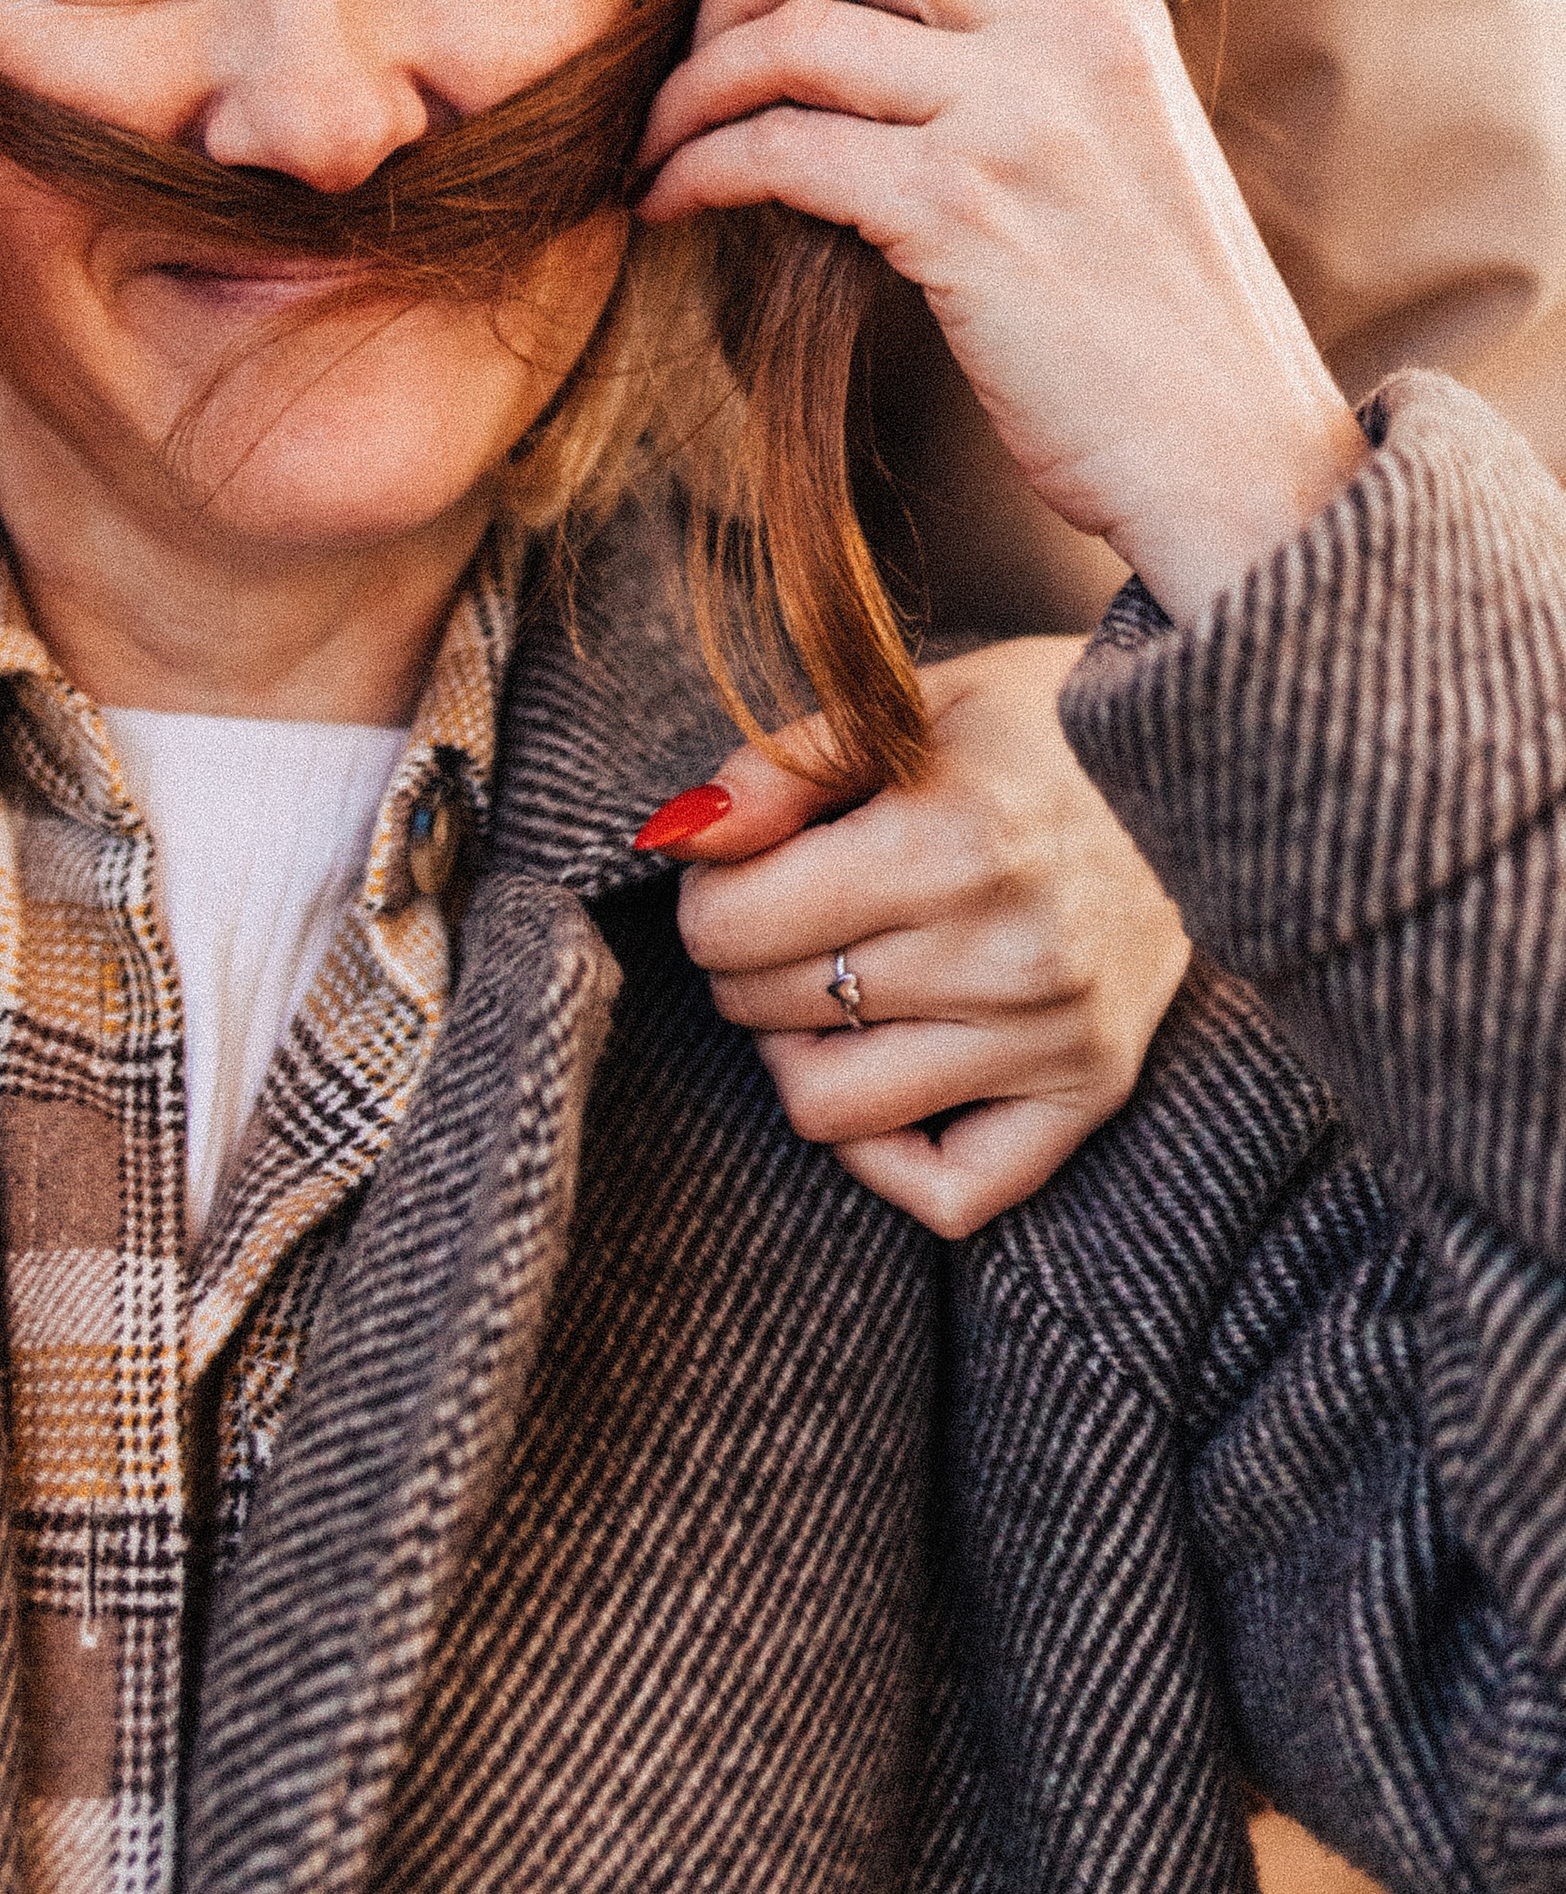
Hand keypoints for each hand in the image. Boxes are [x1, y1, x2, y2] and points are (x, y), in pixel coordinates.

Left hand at [638, 0, 1367, 624]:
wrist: (1239, 462)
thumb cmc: (1160, 330)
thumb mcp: (1118, 143)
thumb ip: (1019, 66)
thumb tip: (852, 35)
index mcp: (1109, 5)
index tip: (767, 11)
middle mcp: (1070, 34)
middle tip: (687, 64)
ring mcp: (1018, 117)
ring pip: (794, 37)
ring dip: (692, 89)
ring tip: (654, 144)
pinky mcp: (963, 213)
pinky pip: (780, 149)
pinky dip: (699, 167)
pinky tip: (671, 202)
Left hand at [663, 640, 1193, 1236]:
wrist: (1214, 760)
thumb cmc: (1039, 721)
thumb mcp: (908, 701)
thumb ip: (781, 766)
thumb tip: (679, 837)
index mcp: (953, 840)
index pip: (732, 924)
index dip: (707, 894)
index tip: (738, 865)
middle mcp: (1008, 954)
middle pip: (767, 1009)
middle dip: (743, 958)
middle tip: (785, 910)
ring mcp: (1056, 1038)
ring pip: (828, 1109)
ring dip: (796, 1047)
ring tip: (831, 979)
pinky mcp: (1092, 1094)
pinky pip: (949, 1192)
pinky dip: (887, 1151)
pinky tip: (884, 1067)